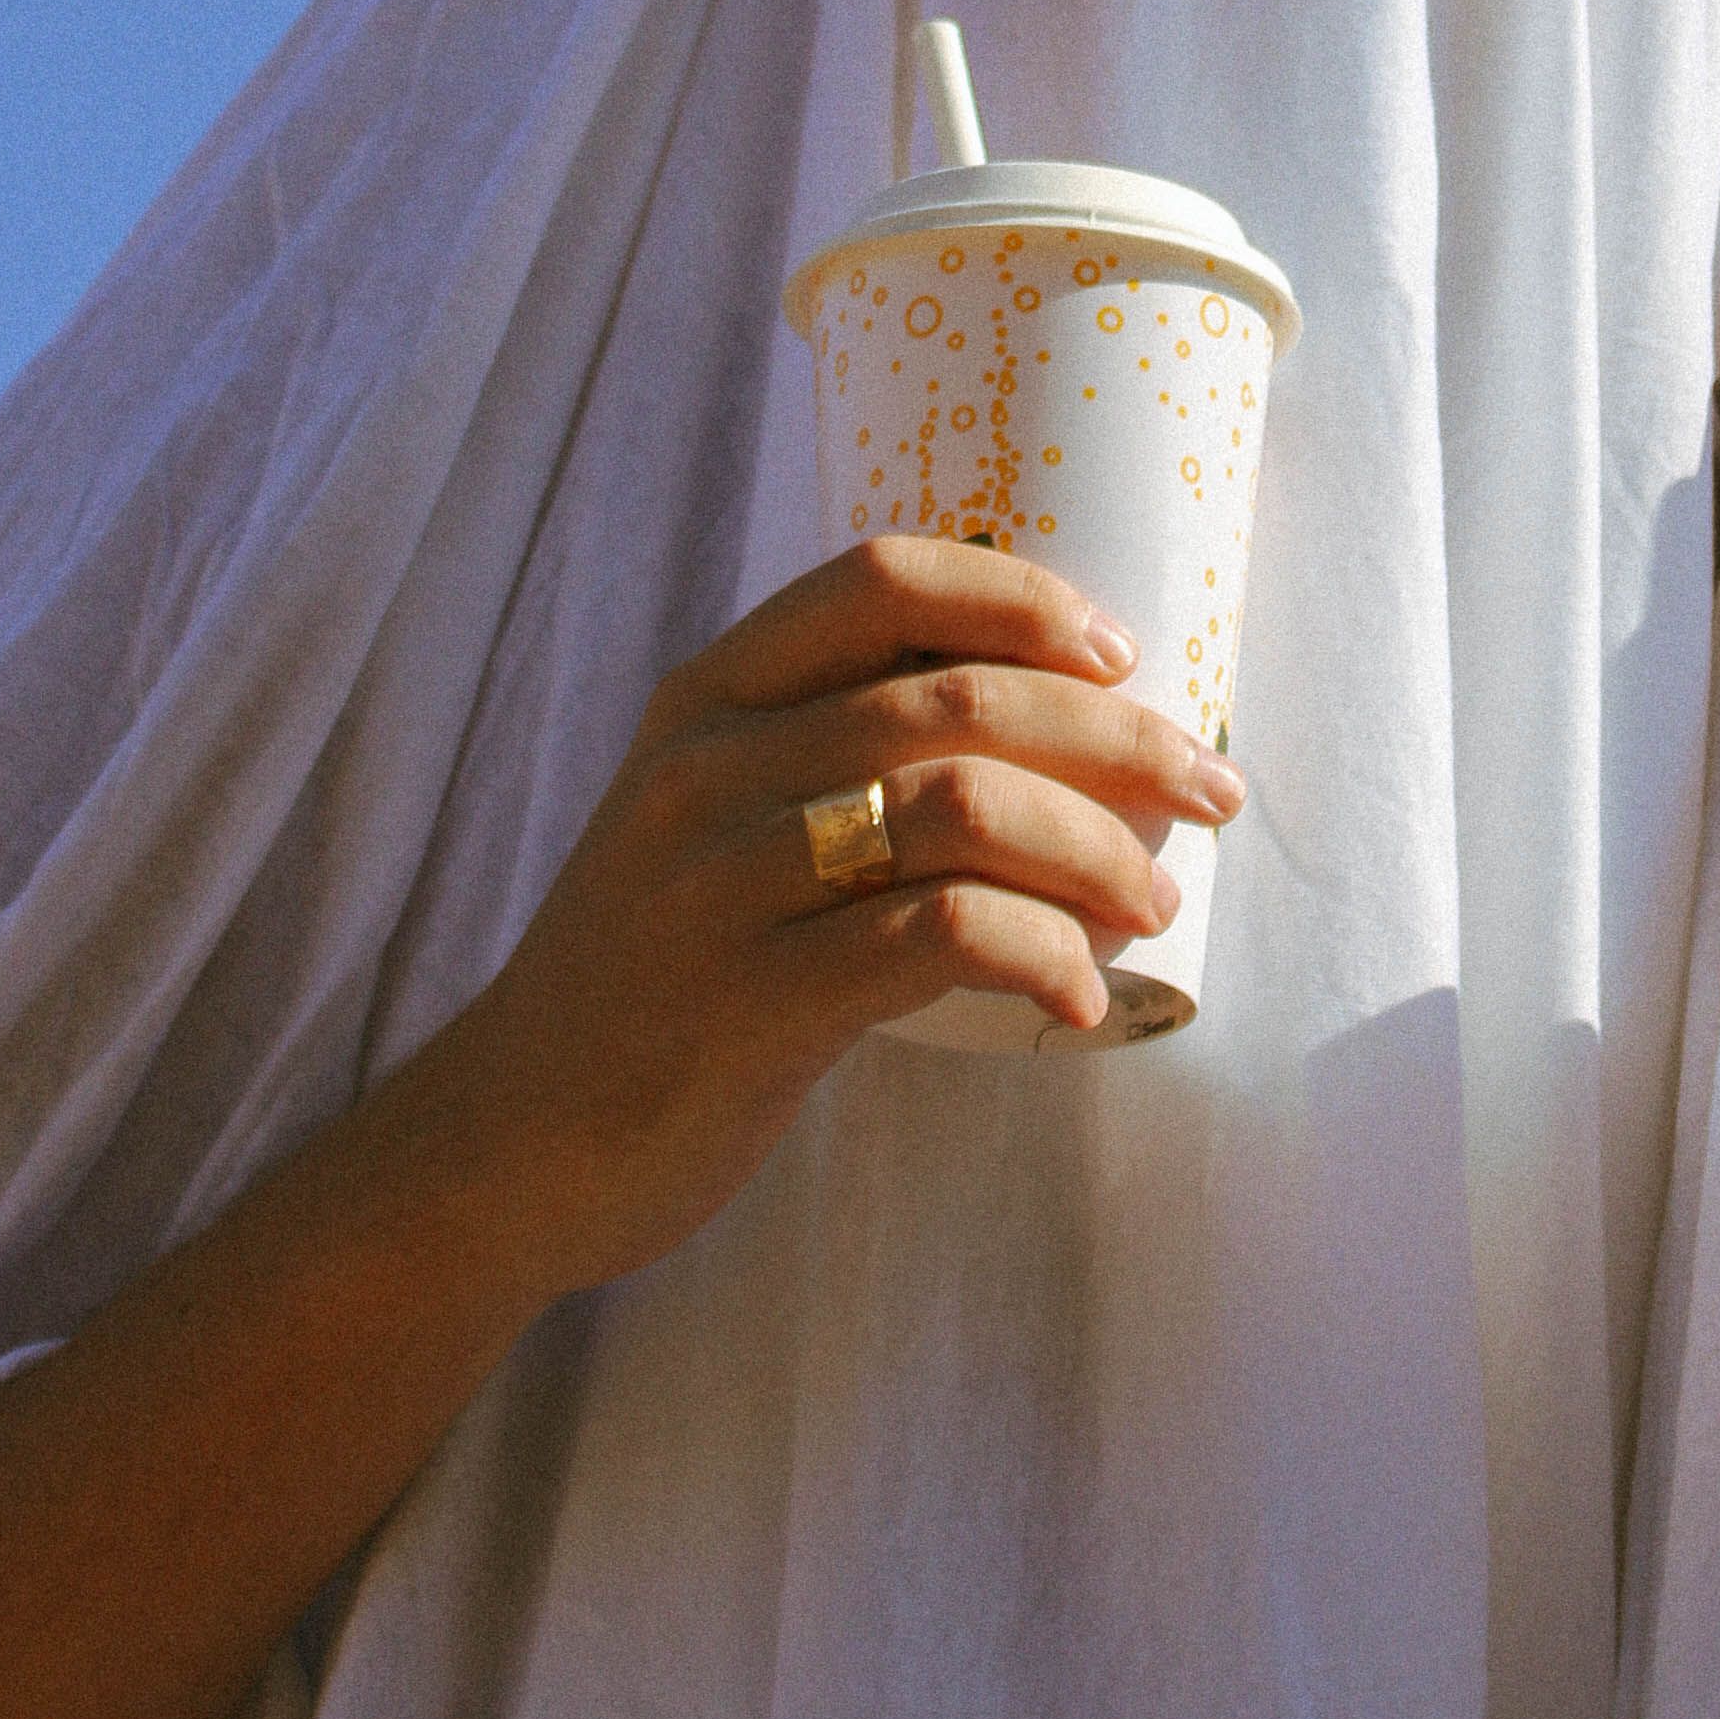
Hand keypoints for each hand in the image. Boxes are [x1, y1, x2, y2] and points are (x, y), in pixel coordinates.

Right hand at [418, 537, 1242, 1301]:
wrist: (509, 1140)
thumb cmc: (658, 973)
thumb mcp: (709, 821)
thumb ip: (826, 754)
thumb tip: (1049, 722)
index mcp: (707, 699)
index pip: (879, 578)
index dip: (1020, 594)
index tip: (1122, 651)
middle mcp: (706, 768)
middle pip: (959, 698)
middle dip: (1122, 738)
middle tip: (1211, 791)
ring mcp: (718, 884)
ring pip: (964, 807)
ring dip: (1099, 848)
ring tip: (1151, 903)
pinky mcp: (744, 1003)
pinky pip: (938, 938)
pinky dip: (1042, 955)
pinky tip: (1078, 996)